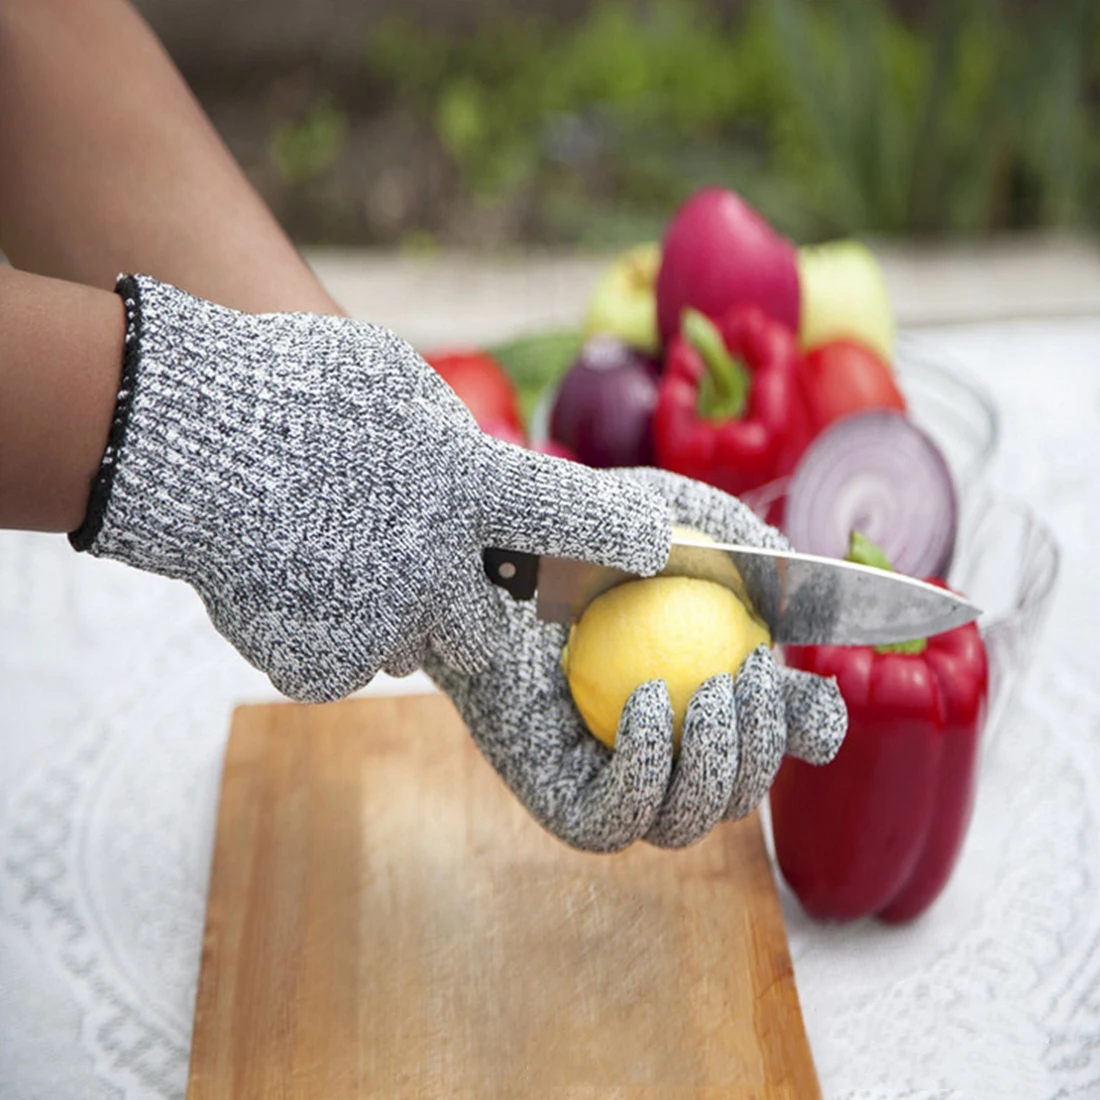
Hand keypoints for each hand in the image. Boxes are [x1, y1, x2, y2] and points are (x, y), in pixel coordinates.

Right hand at [71, 275, 671, 701]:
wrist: (179, 439)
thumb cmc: (292, 390)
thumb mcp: (395, 387)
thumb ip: (452, 449)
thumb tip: (482, 481)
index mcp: (466, 486)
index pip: (573, 521)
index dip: (620, 540)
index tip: (652, 549)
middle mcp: (438, 564)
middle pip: (488, 627)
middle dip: (467, 610)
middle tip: (419, 568)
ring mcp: (380, 619)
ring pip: (412, 646)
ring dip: (391, 616)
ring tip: (333, 553)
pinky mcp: (320, 659)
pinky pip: (347, 664)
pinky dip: (328, 635)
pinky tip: (292, 582)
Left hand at [425, 468, 846, 852]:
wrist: (476, 556)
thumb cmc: (568, 531)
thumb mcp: (664, 515)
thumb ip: (734, 543)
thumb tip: (791, 586)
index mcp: (692, 697)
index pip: (769, 736)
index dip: (808, 729)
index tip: (818, 697)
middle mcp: (657, 750)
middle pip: (737, 793)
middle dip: (764, 747)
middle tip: (752, 675)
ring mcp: (610, 783)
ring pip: (689, 820)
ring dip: (719, 764)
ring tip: (709, 689)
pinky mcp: (560, 802)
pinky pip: (619, 820)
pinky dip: (647, 772)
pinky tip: (644, 701)